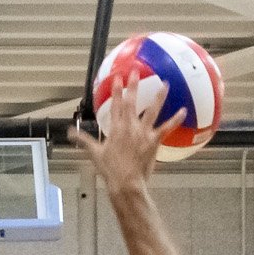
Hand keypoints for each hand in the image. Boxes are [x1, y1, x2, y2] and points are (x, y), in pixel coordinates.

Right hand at [73, 76, 167, 191]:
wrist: (125, 183)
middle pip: (132, 101)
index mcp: (116, 128)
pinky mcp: (154, 140)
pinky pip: (167, 127)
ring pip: (152, 110)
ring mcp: (143, 132)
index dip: (117, 90)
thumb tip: (70, 133)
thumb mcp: (94, 153)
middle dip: (133, 85)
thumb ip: (83, 140)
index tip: (118, 77)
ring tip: (165, 83)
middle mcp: (130, 126)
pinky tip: (183, 111)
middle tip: (136, 71)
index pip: (116, 104)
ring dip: (159, 96)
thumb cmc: (110, 170)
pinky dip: (176, 119)